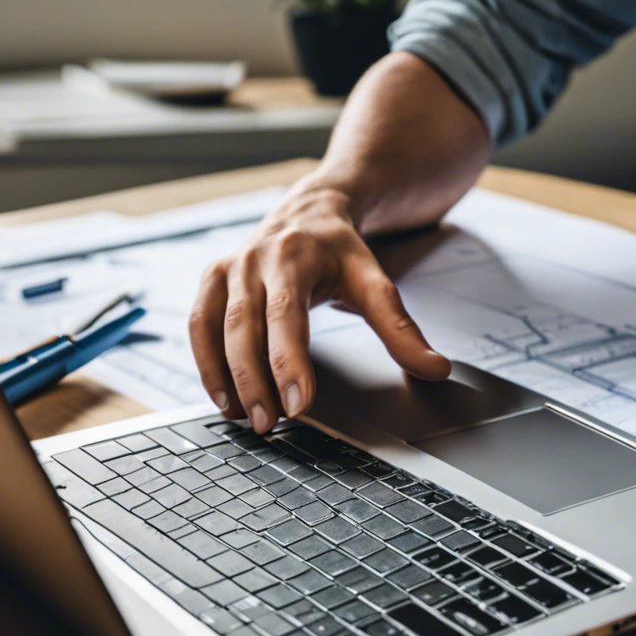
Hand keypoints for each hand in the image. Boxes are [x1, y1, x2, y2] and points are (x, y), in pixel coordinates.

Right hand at [188, 182, 450, 432]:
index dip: (289, 361)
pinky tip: (223, 399)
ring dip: (226, 378)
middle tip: (270, 423)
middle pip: (246, 327)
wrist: (307, 211)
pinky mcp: (211, 281)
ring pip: (215, 328)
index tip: (298, 404)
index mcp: (295, 256)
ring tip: (246, 418)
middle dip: (255, 380)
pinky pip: (199, 326)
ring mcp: (227, 269)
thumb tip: (436, 370)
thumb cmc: (339, 251)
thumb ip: (401, 328)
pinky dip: (206, 364)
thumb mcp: (374, 281)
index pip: (287, 315)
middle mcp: (254, 260)